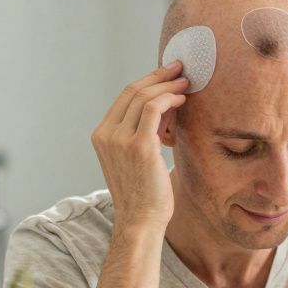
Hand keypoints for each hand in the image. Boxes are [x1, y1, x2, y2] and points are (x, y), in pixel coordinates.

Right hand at [91, 62, 188, 229]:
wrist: (141, 219)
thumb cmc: (145, 191)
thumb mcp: (139, 155)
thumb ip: (146, 130)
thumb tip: (167, 105)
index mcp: (101, 135)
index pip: (125, 97)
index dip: (148, 81)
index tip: (167, 73)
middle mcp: (106, 134)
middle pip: (133, 91)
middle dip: (159, 76)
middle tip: (180, 69)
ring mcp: (120, 139)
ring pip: (144, 97)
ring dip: (168, 86)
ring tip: (186, 83)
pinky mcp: (139, 145)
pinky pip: (154, 109)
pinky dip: (169, 99)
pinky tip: (182, 99)